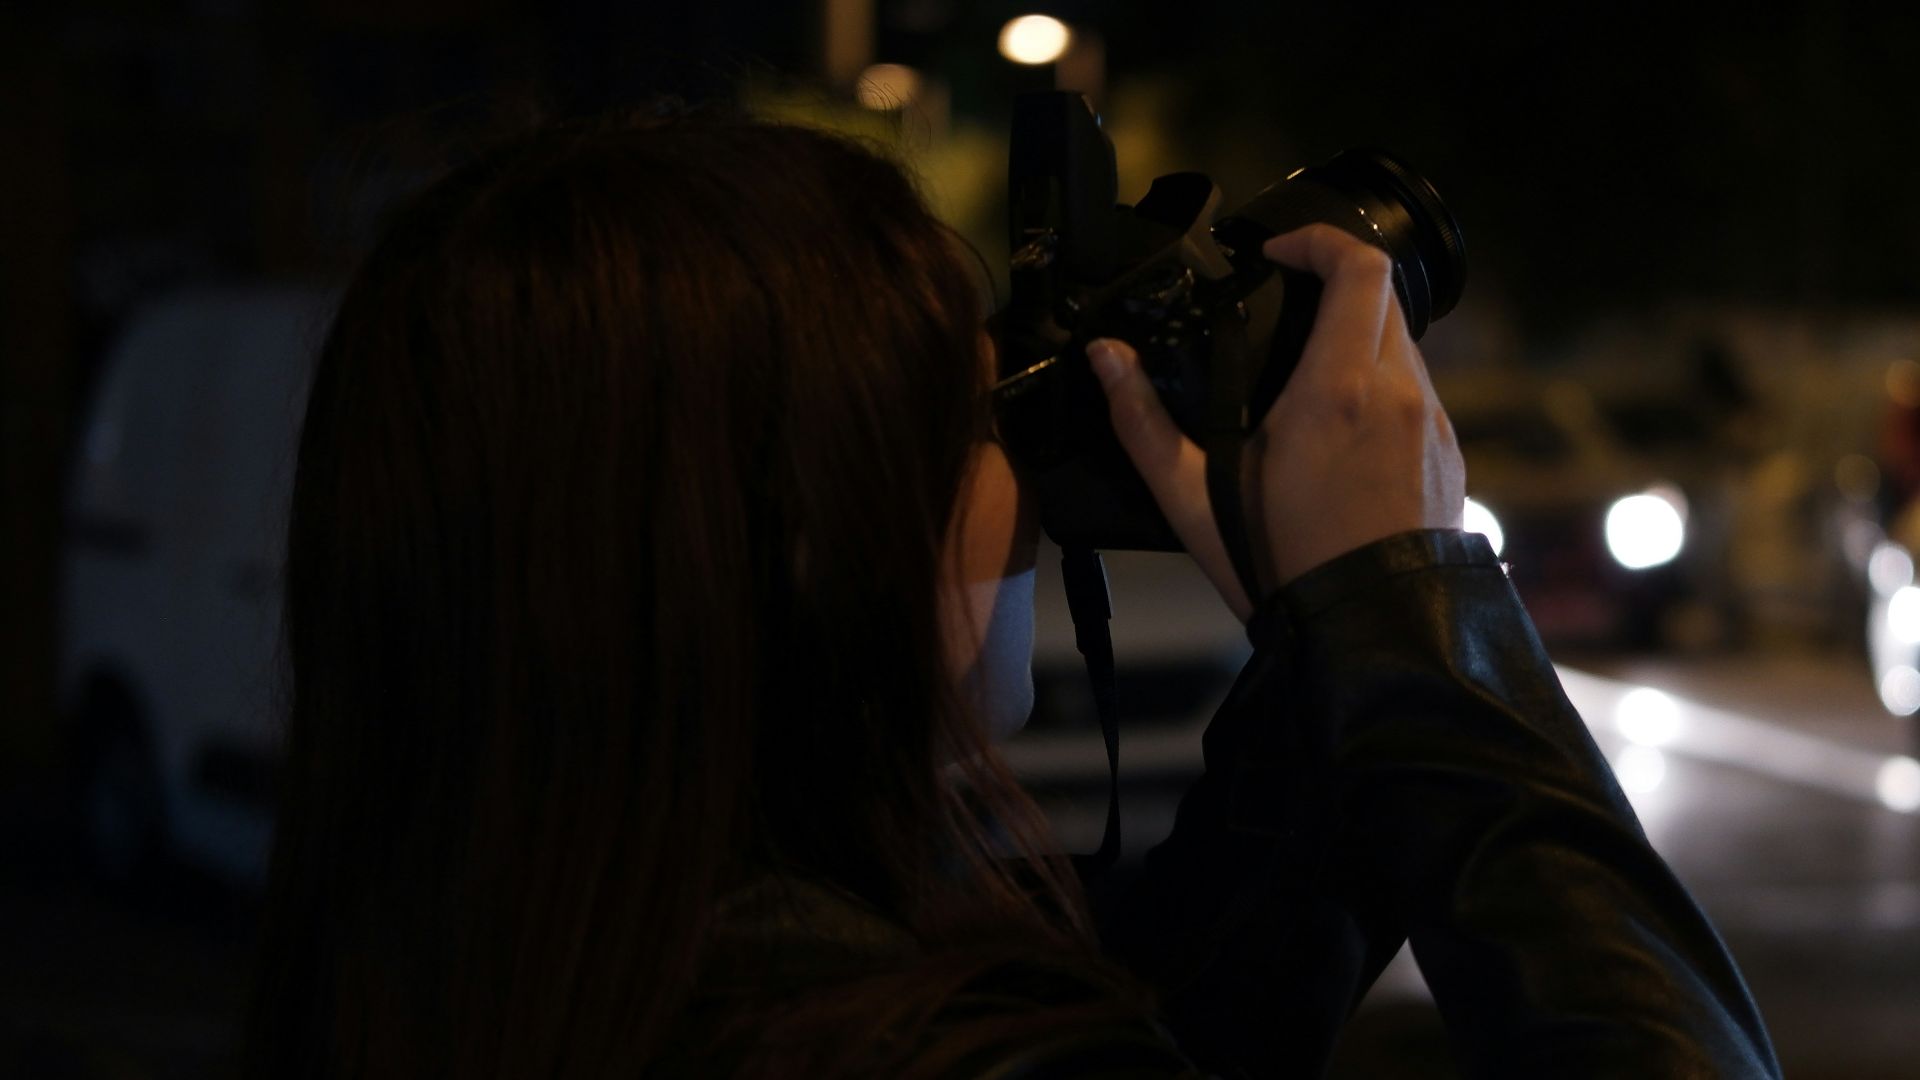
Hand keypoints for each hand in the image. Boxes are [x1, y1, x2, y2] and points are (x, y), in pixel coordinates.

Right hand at [1088, 224, 1465, 622]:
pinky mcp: (1449, 457)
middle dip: (1334, 285)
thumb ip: (1141, 420)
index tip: (1278, 250)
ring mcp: (1433, 426)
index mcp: (1338, 390)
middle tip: (1284, 303)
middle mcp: (1399, 394)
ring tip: (1304, 376)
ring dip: (1359, 338)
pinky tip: (1340, 434)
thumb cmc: (1280, 568)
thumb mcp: (1191, 498)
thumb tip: (1106, 357)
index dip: (1320, 239)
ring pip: (1403, 346)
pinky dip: (1381, 387)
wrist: (1368, 637)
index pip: (1359, 268)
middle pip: (1384, 297)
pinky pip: (1418, 395)